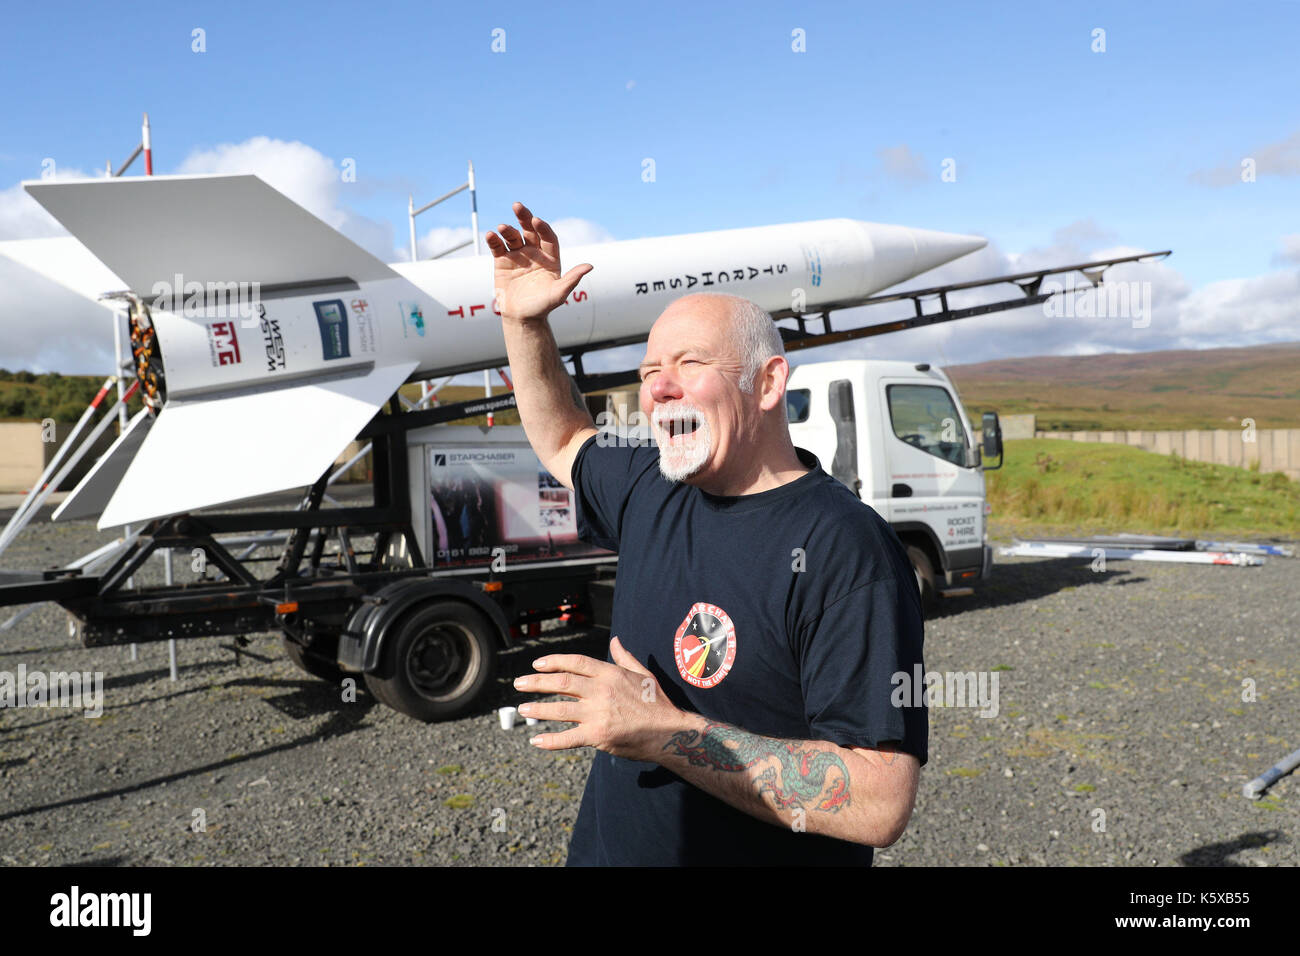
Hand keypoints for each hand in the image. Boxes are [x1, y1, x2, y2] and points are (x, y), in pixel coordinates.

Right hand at [486, 202, 592, 322]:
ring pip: (513, 237)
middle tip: (518, 206)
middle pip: (530, 231)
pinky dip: (494, 240)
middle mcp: (535, 253)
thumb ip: (572, 279)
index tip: (536, 221)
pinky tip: (491, 235)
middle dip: (524, 218)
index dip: (543, 228)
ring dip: (507, 230)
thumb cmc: (542, 307)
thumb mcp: (558, 294)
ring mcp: (518, 255)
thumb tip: (590, 266)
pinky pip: (498, 246)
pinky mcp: (502, 261)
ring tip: (502, 228)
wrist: (522, 317)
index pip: (548, 237)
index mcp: (550, 258)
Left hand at [514, 636, 680, 760]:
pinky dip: (550, 741)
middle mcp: (601, 691)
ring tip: (522, 709)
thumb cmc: (656, 702)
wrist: (668, 732)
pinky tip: (536, 741)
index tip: (537, 664)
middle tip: (519, 683)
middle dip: (537, 682)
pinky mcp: (598, 735)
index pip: (575, 662)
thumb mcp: (642, 673)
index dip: (553, 661)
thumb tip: (615, 641)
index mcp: (610, 673)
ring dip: (538, 709)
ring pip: (560, 710)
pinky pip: (568, 738)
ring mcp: (598, 713)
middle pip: (561, 683)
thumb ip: (624, 657)